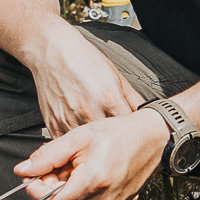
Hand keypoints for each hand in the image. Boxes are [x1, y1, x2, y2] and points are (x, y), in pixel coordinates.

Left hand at [13, 109, 168, 199]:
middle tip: (57, 163)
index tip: (32, 174)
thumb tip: (22, 169)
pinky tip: (86, 175)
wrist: (152, 139)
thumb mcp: (78, 138)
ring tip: (75, 166)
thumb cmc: (118, 134)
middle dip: (51, 186)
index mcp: (92, 182)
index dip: (36, 189)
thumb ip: (48, 156)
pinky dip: (79, 194)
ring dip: (66, 190)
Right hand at [23, 21, 146, 137]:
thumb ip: (132, 98)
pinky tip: (79, 138)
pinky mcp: (54, 124)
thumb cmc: (84, 60)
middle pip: (109, 141)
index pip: (129, 128)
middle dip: (114, 143)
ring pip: (87, 147)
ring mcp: (70, 119)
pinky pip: (69, 144)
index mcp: (109, 99)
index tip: (132, 135)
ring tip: (97, 141)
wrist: (52, 51)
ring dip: (93, 147)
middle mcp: (89, 111)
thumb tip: (147, 113)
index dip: (132, 134)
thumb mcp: (115, 75)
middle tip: (116, 141)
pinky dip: (75, 145)